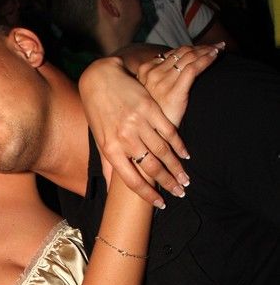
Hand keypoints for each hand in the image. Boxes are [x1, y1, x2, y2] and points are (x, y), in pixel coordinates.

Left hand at [79, 55, 189, 207]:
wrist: (100, 80)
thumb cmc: (98, 113)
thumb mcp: (100, 140)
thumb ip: (108, 165)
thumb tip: (110, 189)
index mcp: (110, 149)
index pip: (131, 180)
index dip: (148, 195)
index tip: (161, 204)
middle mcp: (124, 138)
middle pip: (151, 167)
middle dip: (168, 183)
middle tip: (181, 193)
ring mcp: (138, 122)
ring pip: (162, 151)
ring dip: (176, 167)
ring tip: (185, 179)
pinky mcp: (150, 107)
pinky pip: (168, 131)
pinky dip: (178, 145)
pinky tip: (185, 155)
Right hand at [137, 43, 223, 126]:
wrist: (150, 140)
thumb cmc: (152, 121)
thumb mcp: (150, 98)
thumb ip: (158, 83)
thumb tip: (174, 72)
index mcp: (144, 73)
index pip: (171, 54)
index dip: (189, 49)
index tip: (202, 49)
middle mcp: (152, 74)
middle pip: (181, 53)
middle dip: (200, 48)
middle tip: (216, 46)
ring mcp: (162, 82)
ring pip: (188, 57)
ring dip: (206, 50)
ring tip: (219, 48)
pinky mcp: (174, 92)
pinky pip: (193, 69)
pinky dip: (206, 59)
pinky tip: (216, 55)